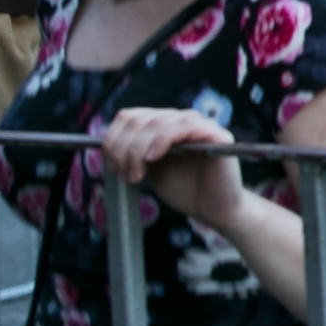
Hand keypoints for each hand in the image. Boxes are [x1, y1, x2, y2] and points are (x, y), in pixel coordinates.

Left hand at [102, 108, 245, 232]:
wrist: (213, 209)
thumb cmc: (184, 190)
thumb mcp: (150, 169)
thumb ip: (135, 152)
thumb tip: (108, 142)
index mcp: (165, 126)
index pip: (131, 116)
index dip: (114, 139)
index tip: (112, 166)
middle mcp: (182, 120)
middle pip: (140, 119)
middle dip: (124, 149)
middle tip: (126, 175)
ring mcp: (200, 125)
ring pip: (158, 122)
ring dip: (138, 150)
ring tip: (136, 175)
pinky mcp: (217, 135)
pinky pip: (185, 126)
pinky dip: (162, 140)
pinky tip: (153, 158)